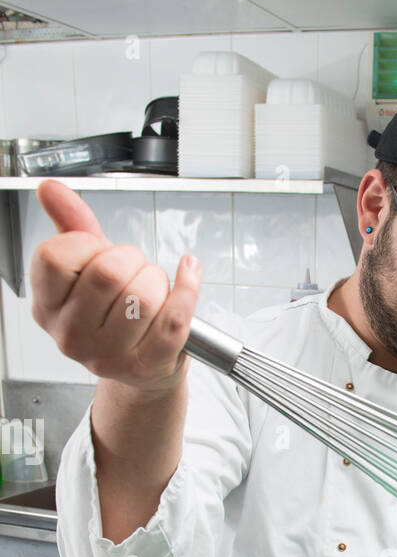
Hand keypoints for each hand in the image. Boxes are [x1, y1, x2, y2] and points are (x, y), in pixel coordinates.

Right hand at [30, 179, 200, 392]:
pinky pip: (174, 319)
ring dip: (157, 280)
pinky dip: (188, 289)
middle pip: (108, 273)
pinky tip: (188, 273)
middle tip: (133, 270)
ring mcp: (108, 355)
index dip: (85, 244)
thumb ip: (71, 224)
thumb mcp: (86, 266)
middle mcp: (72, 335)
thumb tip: (51, 189)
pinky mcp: (146, 365)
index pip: (56, 257)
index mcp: (48, 306)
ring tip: (152, 289)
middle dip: (130, 259)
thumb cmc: (114, 311)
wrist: (142, 367)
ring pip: (143, 297)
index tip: (97, 252)